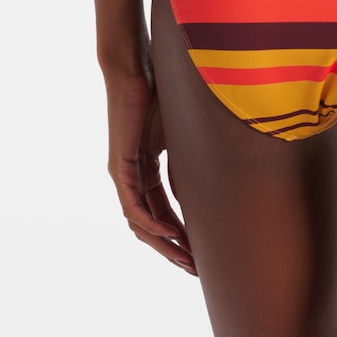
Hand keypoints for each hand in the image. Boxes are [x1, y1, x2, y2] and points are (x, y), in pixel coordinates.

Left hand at [104, 69, 196, 274]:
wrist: (134, 68)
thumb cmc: (158, 90)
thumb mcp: (181, 131)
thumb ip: (190, 154)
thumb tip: (215, 174)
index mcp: (145, 168)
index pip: (161, 211)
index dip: (180, 233)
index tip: (200, 250)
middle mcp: (131, 176)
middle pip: (150, 225)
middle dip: (173, 249)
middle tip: (195, 269)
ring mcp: (124, 173)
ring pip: (140, 222)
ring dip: (163, 244)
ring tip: (185, 260)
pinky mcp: (120, 166)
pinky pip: (133, 206)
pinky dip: (150, 224)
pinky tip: (168, 235)